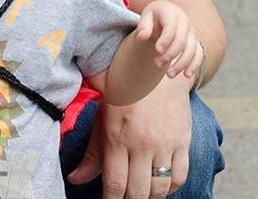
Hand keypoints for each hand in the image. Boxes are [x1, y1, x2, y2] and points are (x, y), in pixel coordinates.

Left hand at [67, 79, 192, 196]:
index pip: (115, 184)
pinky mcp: (182, 142)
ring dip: (150, 197)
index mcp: (118, 137)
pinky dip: (170, 187)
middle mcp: (142, 143)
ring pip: (160, 188)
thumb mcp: (102, 119)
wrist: (155, 71)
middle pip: (138, 191)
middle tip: (124, 198)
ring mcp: (164, 144)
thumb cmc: (123, 94)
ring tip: (141, 194)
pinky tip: (160, 186)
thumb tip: (75, 179)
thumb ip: (91, 153)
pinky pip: (179, 176)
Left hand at [136, 1, 201, 80]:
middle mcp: (185, 22)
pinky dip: (194, 65)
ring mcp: (192, 33)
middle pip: (182, 41)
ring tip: (169, 75)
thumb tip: (141, 37)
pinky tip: (186, 75)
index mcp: (171, 13)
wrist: (167, 14)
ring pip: (192, 50)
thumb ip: (143, 27)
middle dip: (170, 54)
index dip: (165, 39)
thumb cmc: (154, 17)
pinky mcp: (196, 43)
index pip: (171, 27)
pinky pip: (199, 54)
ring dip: (182, 63)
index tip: (157, 51)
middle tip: (157, 64)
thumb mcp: (146, 17)